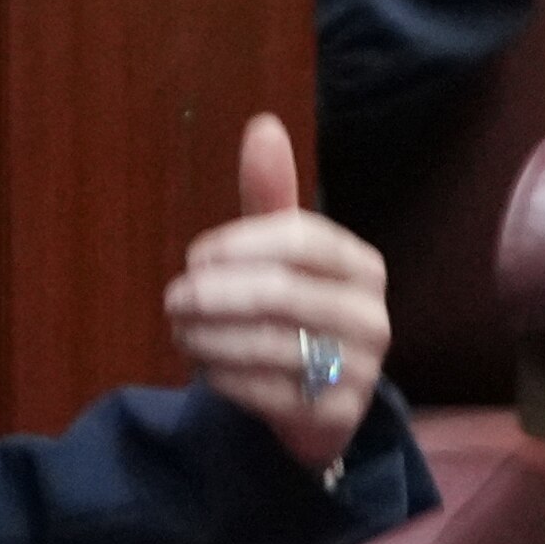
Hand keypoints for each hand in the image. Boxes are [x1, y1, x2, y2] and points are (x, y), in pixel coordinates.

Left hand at [165, 113, 389, 472]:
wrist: (319, 404)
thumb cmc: (294, 312)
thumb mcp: (282, 253)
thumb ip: (270, 194)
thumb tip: (262, 126)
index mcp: (362, 265)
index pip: (298, 240)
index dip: (238, 246)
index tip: (195, 258)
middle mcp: (372, 316)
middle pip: (279, 293)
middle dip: (213, 295)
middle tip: (173, 299)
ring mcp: (360, 370)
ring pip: (267, 345)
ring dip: (209, 337)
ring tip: (181, 331)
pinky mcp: (336, 417)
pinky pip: (265, 393)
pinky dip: (223, 377)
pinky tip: (204, 366)